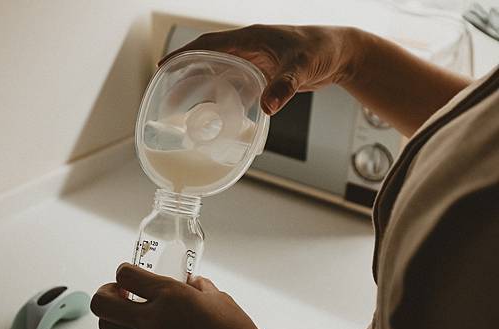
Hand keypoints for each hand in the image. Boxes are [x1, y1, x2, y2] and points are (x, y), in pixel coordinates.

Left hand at [91, 263, 309, 328]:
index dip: (123, 271)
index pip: (125, 275)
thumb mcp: (219, 298)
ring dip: (117, 317)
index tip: (129, 274)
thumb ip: (197, 286)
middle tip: (119, 293)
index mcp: (170, 296)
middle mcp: (152, 321)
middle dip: (105, 293)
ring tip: (135, 315)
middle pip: (101, 303)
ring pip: (110, 327)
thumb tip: (189, 282)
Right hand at [159, 25, 357, 114]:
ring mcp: (255, 61)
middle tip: (170, 96)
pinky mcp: (263, 75)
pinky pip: (235, 85)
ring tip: (185, 107)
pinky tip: (216, 112)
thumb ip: (284, 86)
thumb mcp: (302, 66)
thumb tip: (267, 106)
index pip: (209, 44)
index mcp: (251, 38)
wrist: (342, 54)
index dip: (185, 54)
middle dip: (187, 76)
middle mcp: (249, 48)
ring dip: (202, 88)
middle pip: (208, 60)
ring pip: (219, 74)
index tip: (166, 65)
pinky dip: (223, 97)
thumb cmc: (323, 49)